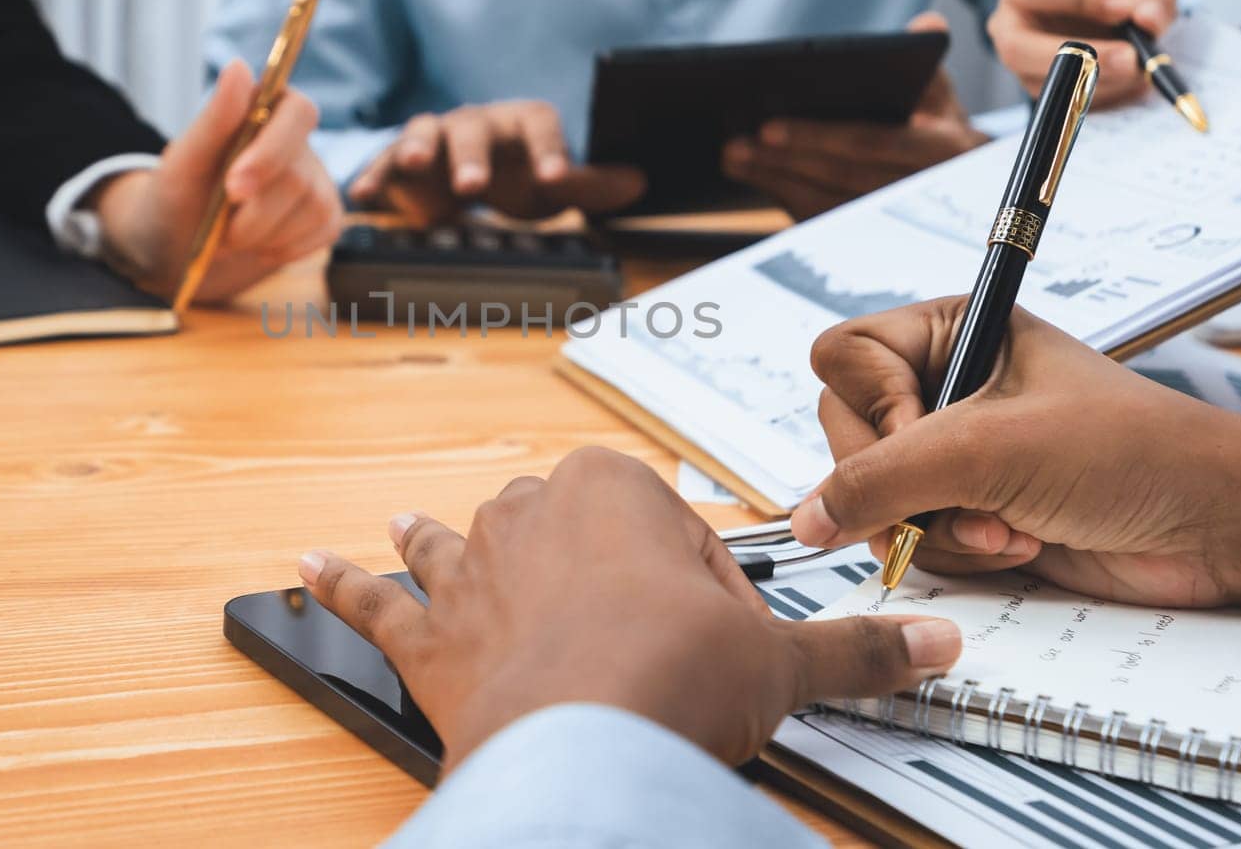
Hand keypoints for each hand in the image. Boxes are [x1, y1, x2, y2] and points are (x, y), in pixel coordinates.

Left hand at [90, 60, 342, 301]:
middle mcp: (298, 142)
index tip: (234, 188)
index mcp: (265, 111)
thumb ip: (215, 118)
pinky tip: (257, 245)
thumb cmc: (176, 198)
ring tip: (230, 236)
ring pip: (312, 210)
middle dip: (253, 214)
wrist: (178, 248)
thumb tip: (239, 66)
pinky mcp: (326, 218)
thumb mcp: (183, 162)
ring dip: (262, 236)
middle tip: (218, 229)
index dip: (271, 153)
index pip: (297, 112)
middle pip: (297, 177)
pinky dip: (282, 249)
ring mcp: (317, 181)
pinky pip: (322, 236)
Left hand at [297, 446, 960, 772]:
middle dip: (586, 569)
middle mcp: (529, 513)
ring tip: (416, 524)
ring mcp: (470, 572)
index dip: (693, 583)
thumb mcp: (778, 659)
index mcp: (613, 489)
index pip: (662, 525)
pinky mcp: (426, 636)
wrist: (586, 750)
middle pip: (560, 529)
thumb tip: (932, 643)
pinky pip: (372, 604)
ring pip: (451, 540)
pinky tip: (308, 568)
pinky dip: (340, 587)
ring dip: (435, 536)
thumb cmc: (668, 680)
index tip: (710, 630)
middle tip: (626, 631)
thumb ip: (856, 647)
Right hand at [347, 100, 645, 224]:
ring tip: (413, 165)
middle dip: (473, 155)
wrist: (461, 181)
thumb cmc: (514, 176)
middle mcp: (476, 123)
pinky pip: (384, 164)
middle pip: (475, 129)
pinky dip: (373, 177)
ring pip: (424, 132)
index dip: (548, 148)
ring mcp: (434, 137)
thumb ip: (590, 185)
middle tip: (473, 186)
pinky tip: (363, 195)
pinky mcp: (399, 161)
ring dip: (417, 147)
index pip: (539, 122)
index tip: (555, 178)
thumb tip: (638, 181)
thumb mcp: (552, 185)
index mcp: (519, 124)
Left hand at [721, 14, 983, 219]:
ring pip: (826, 205)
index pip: (871, 144)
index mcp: (944, 151)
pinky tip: (752, 175)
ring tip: (732, 156)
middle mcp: (922, 192)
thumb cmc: (937, 123)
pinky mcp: (868, 235)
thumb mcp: (940, 91)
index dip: (817, 137)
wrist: (958, 182)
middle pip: (840, 178)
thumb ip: (925, 59)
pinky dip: (784, 197)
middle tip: (733, 145)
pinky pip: (821, 221)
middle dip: (783, 162)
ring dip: (775, 181)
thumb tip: (925, 24)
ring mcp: (895, 221)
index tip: (767, 127)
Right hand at [791, 298, 1240, 609]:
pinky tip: (1017, 541)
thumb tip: (807, 515)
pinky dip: (959, 553)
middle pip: (847, 438)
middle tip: (966, 494)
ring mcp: (952, 453)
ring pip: (874, 499)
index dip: (872, 406)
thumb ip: (880, 479)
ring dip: (940, 527)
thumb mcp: (987, 449)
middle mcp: (942, 388)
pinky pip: (911, 538)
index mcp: (949, 334)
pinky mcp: (966, 510)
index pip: (842, 358)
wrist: (1208, 527)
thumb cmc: (1129, 452)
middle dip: (909, 486)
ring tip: (1010, 522)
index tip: (921, 436)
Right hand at [988, 0, 1178, 102]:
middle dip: (1077, 56)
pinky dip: (1105, 96)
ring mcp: (1019, 66)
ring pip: (1043, 83)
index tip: (1123, 7)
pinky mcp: (1039, 95)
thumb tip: (1148, 20)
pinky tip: (1131, 82)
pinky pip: (1064, 105)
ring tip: (1138, 70)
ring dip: (1096, 82)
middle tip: (1130, 57)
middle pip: (1017, 48)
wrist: (1116, 27)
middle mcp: (1009, 26)